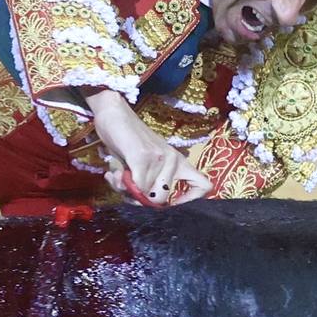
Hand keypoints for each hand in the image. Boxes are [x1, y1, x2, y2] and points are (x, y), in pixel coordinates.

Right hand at [87, 92, 211, 204]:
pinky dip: (121, 185)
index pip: (203, 185)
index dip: (191, 201)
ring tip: (117, 175)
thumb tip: (138, 201)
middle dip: (140, 200)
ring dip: (125, 190)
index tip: (171, 203)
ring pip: (144, 195)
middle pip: (161, 199)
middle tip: (126, 187)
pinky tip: (113, 174)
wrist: (115, 113)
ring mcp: (160, 158)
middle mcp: (174, 160)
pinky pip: (136, 186)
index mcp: (178, 162)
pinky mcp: (143, 156)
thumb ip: (144, 185)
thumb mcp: (142, 166)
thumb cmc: (128, 141)